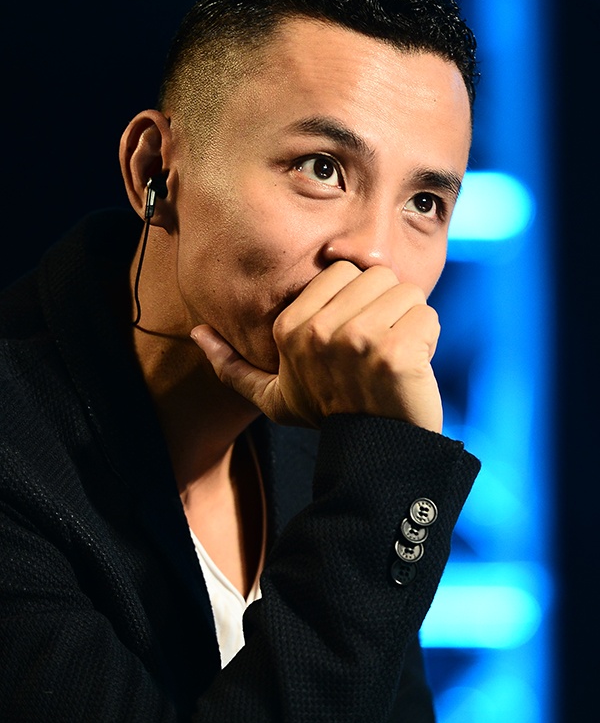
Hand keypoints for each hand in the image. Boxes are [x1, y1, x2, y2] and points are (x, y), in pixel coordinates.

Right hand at [191, 261, 441, 432]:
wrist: (372, 453)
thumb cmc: (326, 414)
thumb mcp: (270, 395)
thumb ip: (232, 365)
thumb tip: (197, 333)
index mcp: (290, 327)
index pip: (345, 269)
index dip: (358, 300)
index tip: (353, 339)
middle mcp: (320, 331)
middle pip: (378, 274)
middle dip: (387, 307)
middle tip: (377, 349)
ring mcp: (359, 341)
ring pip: (407, 292)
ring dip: (409, 323)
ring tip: (394, 357)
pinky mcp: (397, 353)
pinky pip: (427, 316)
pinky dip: (428, 339)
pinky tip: (413, 367)